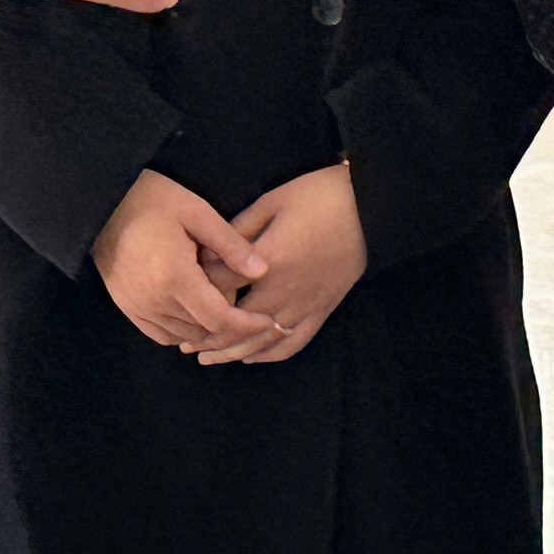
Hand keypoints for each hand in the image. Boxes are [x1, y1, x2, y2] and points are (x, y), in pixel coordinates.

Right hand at [95, 170, 277, 353]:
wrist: (100, 202)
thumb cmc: (151, 199)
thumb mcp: (196, 212)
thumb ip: (230, 244)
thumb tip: (262, 271)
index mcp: (175, 277)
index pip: (219, 318)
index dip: (246, 324)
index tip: (267, 319)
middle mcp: (155, 300)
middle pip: (203, 331)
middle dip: (230, 325)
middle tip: (248, 307)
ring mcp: (137, 306)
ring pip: (184, 335)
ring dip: (206, 328)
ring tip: (223, 308)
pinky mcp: (126, 306)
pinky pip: (161, 334)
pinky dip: (182, 331)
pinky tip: (193, 314)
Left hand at [196, 162, 366, 364]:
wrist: (369, 207)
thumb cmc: (318, 196)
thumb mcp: (272, 202)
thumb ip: (239, 230)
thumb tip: (209, 251)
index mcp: (269, 262)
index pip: (222, 286)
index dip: (199, 291)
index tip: (184, 293)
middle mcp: (285, 291)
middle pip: (238, 324)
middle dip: (208, 335)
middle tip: (184, 343)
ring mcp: (306, 304)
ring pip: (263, 341)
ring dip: (233, 353)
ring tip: (208, 357)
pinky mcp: (323, 309)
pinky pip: (294, 342)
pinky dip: (270, 353)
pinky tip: (252, 357)